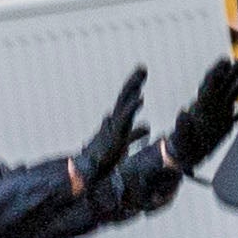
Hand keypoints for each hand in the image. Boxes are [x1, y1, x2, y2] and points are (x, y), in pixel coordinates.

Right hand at [67, 67, 150, 195]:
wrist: (89, 170)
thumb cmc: (105, 157)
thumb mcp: (125, 142)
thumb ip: (135, 133)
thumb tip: (147, 126)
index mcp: (117, 120)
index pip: (126, 99)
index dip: (134, 86)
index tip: (142, 73)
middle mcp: (115, 119)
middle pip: (125, 96)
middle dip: (134, 81)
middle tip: (143, 67)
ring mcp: (114, 126)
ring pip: (124, 103)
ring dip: (133, 88)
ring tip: (141, 75)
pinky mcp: (115, 135)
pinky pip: (124, 119)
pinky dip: (132, 108)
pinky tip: (141, 99)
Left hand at [165, 49, 237, 172]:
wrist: (184, 157)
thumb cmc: (180, 146)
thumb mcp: (180, 136)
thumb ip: (181, 125)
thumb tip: (182, 112)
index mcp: (200, 106)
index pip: (209, 85)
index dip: (217, 72)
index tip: (226, 61)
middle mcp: (211, 107)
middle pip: (223, 85)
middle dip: (233, 73)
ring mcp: (219, 115)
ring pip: (233, 96)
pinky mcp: (225, 125)